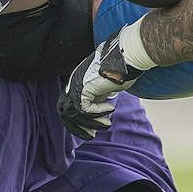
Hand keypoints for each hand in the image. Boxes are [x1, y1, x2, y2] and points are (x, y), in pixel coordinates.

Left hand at [58, 24, 150, 139]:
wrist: (127, 56)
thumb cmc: (122, 70)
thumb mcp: (106, 87)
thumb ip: (98, 98)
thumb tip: (98, 115)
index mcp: (77, 82)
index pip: (68, 106)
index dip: (76, 122)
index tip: (90, 131)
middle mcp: (73, 83)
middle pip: (64, 112)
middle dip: (76, 127)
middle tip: (91, 136)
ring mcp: (76, 85)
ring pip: (75, 114)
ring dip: (91, 123)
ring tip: (107, 125)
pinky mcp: (83, 88)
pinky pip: (84, 109)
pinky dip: (98, 113)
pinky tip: (111, 108)